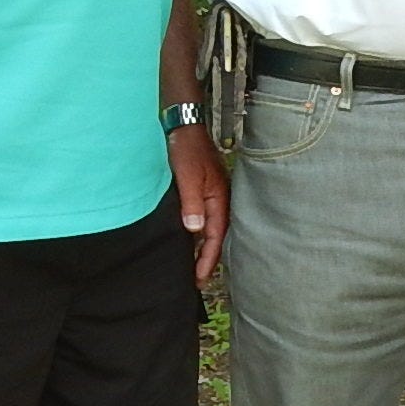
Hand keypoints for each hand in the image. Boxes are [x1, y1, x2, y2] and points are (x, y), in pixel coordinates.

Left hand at [168, 122, 228, 285]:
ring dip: (204, 247)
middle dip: (209, 259)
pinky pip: (205, 217)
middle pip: (217, 236)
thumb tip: (195, 231)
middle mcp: (220, 199)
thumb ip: (192, 204)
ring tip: (194, 265)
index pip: (215, 237)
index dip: (207, 260)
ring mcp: (213, 194)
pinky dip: (199, 232)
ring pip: (212, 228)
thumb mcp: (187, 177)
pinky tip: (190, 238)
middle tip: (197, 281)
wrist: (184, 124)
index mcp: (219, 199)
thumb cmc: (186, 148)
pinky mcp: (205, 189)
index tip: (198, 279)